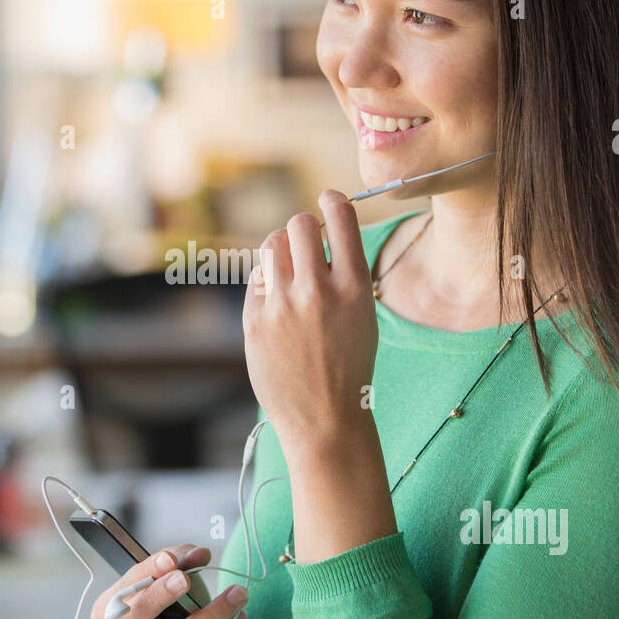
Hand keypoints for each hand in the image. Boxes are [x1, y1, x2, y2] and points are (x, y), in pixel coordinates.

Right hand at [92, 544, 248, 618]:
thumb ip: (180, 563)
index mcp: (105, 615)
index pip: (122, 589)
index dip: (147, 572)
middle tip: (185, 579)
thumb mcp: (172, 585)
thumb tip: (198, 553)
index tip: (171, 559)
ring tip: (236, 595)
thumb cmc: (172, 617)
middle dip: (159, 596)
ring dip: (211, 616)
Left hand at [243, 190, 378, 452]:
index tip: (328, 198)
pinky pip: (258, 279)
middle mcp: (318, 291)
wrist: (325, 420)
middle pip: (299, 224)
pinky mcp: (254, 321)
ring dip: (282, 249)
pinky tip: (278, 305)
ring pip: (273, 246)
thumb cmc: (348, 368)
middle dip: (302, 227)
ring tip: (289, 269)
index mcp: (355, 288)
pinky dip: (267, 283)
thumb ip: (344, 276)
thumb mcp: (363, 318)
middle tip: (306, 242)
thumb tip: (319, 238)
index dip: (333, 201)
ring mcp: (282, 306)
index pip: (341, 219)